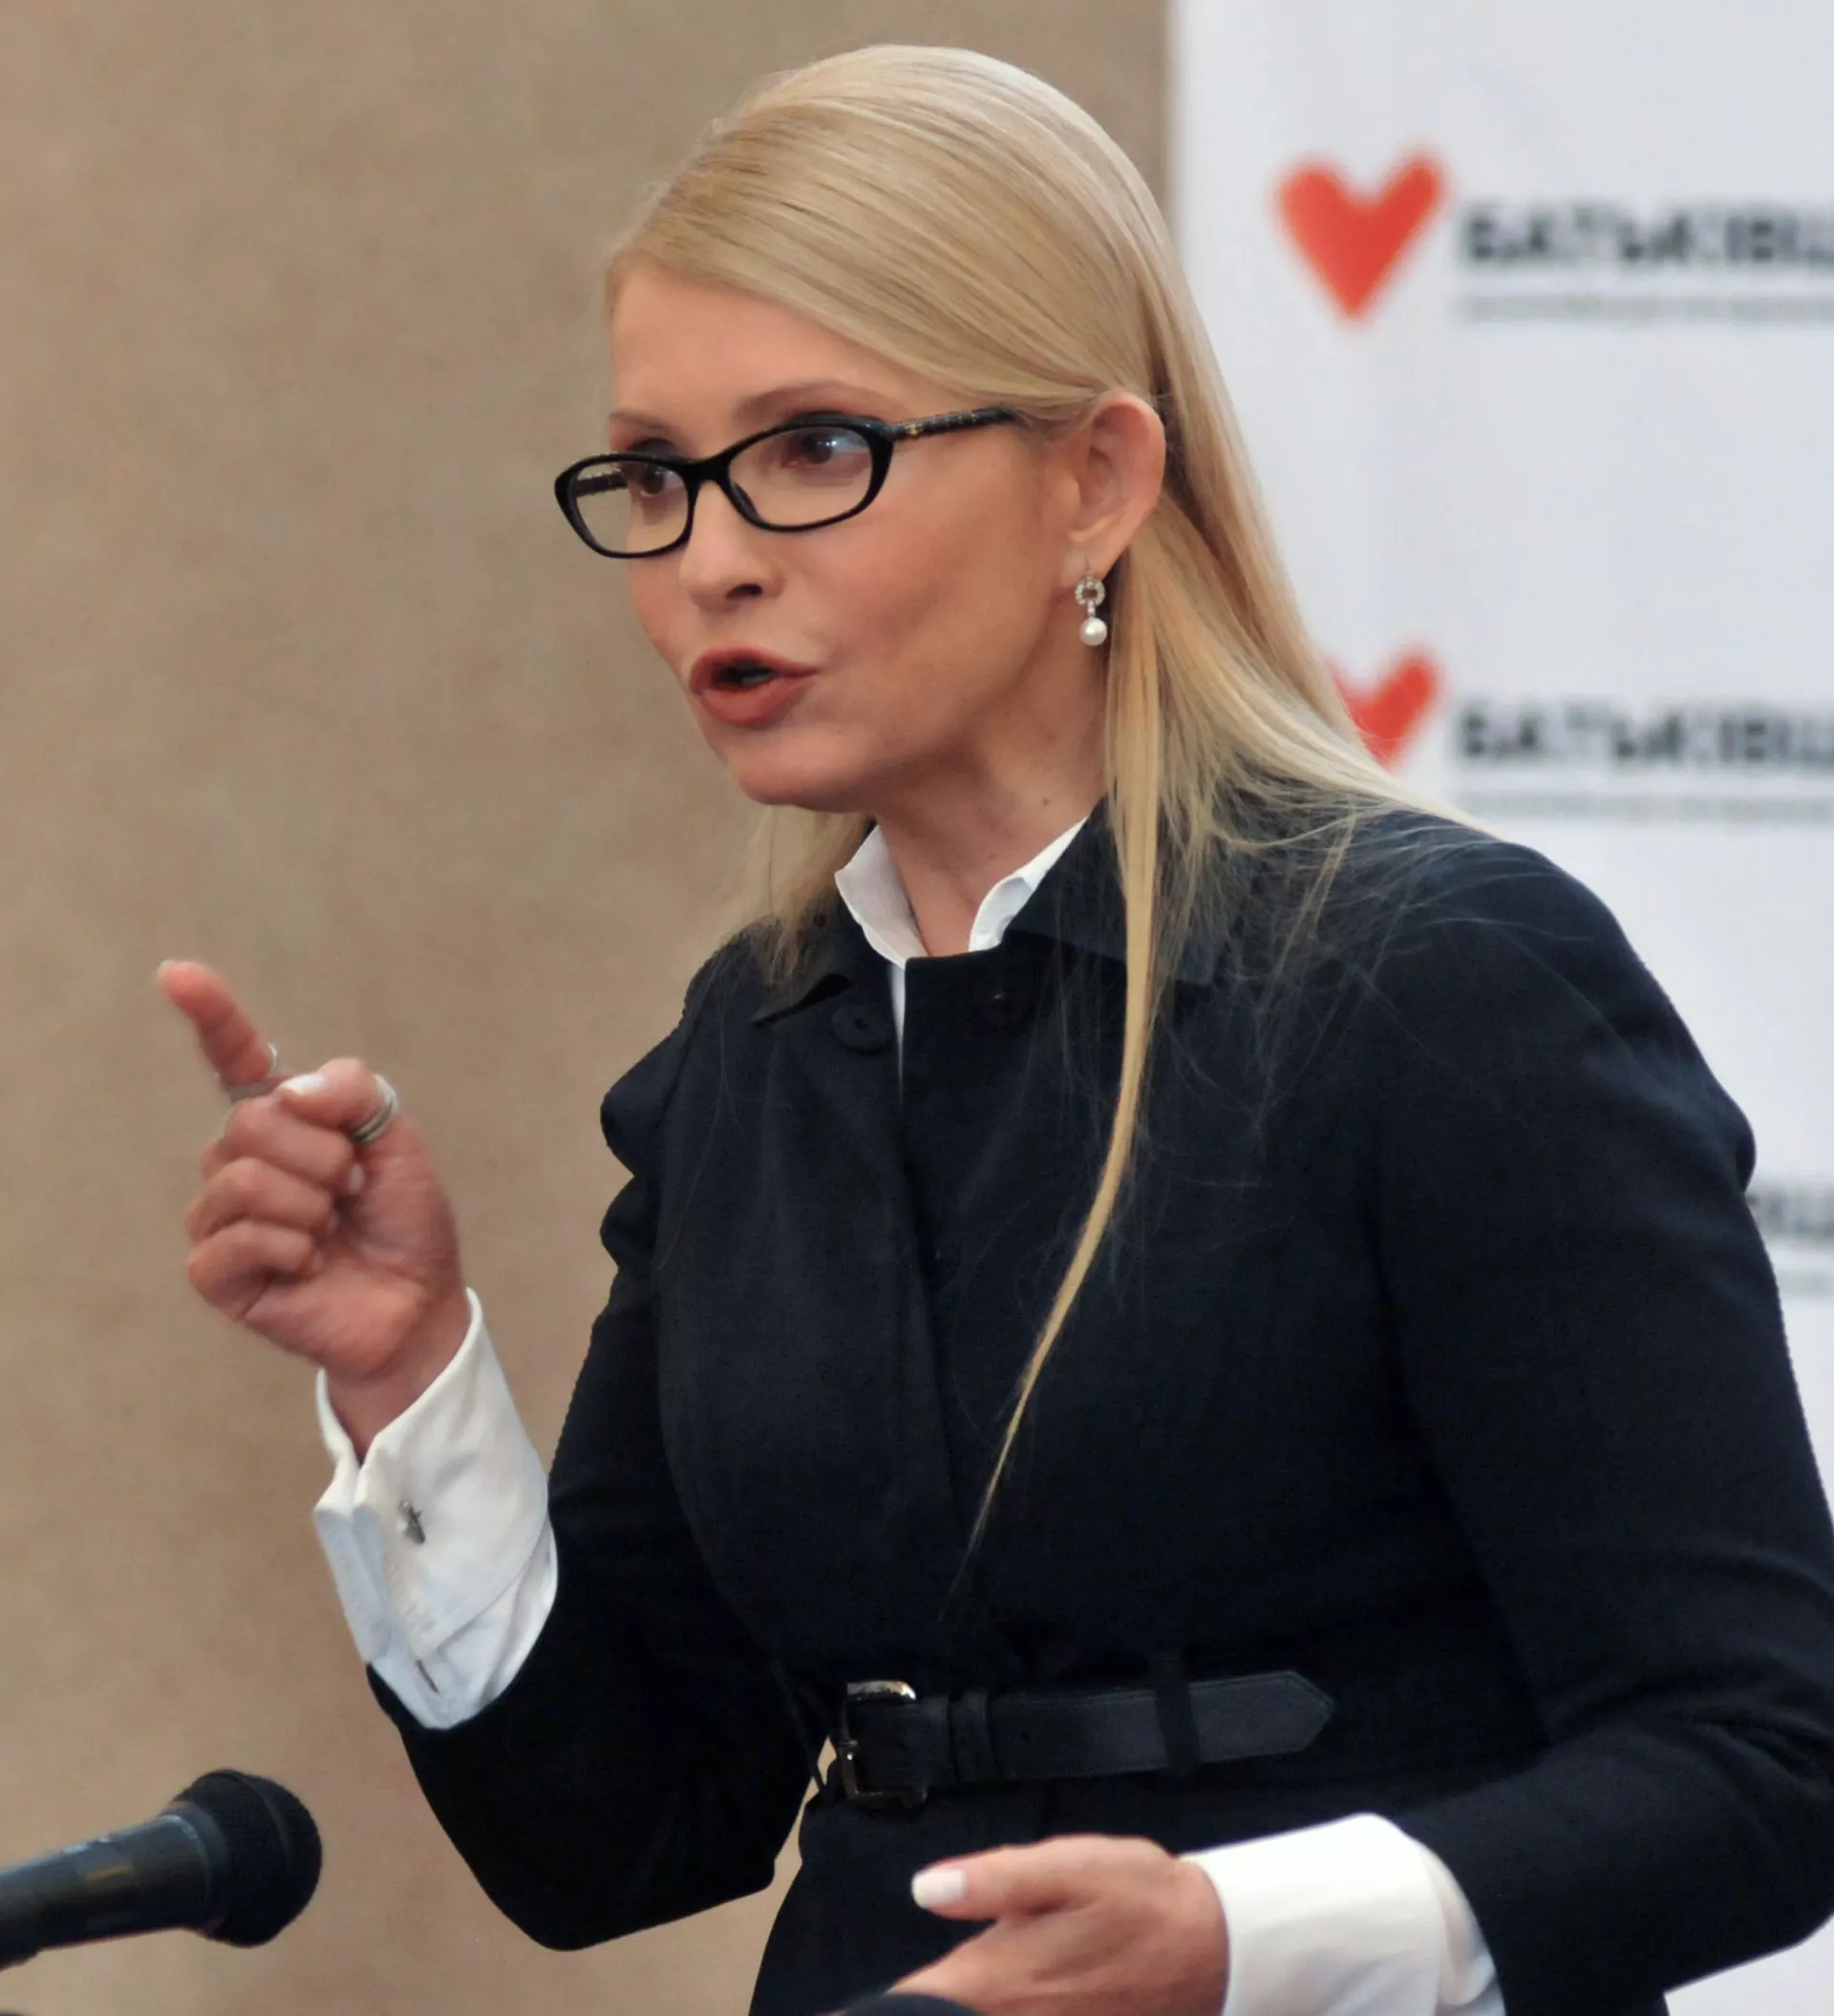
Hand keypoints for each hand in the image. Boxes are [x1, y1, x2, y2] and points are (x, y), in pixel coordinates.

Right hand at [161, 959, 469, 1448]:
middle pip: (253, 1123)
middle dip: (323, 1156)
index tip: (175, 973)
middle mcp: (242, 1158)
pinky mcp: (215, 1270)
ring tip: (333, 1230)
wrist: (416, 1301)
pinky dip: (292, 1250)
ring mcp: (222, 1214)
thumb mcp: (398, 1140)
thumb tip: (287, 1092)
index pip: (236, 1059)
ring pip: (245, 1179)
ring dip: (311, 1206)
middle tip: (352, 1189)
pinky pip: (238, 1237)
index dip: (210, 1014)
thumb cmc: (403, 1219)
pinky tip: (311, 1265)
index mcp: (285, 1118)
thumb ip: (352, 1094)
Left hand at [896, 1835, 1228, 2015]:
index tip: (836, 2011)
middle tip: (864, 2007)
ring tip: (925, 1998)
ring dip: (949, 2009)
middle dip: (914, 2010)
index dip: (872, 2011)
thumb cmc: (1135, 1897)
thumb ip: (993, 1881)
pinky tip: (991, 1999)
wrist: (1216, 1947)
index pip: (915, 2006)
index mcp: (999, 1979)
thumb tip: (923, 1888)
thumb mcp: (1067, 1866)